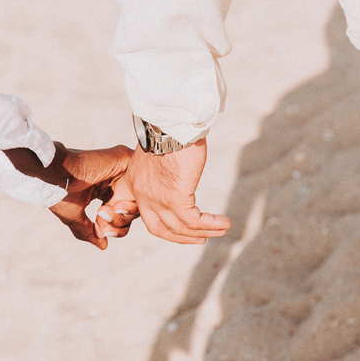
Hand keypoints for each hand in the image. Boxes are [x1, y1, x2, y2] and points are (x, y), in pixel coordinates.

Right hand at [5, 142, 135, 249]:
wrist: (53, 174)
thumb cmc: (58, 194)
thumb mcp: (74, 216)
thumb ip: (89, 231)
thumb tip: (104, 246)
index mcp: (102, 187)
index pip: (120, 210)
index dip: (116, 225)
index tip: (102, 230)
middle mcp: (113, 177)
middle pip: (133, 205)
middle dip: (123, 220)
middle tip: (104, 220)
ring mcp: (119, 168)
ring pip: (139, 195)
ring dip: (126, 211)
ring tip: (105, 211)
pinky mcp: (123, 158)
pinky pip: (139, 182)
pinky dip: (130, 198)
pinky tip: (114, 203)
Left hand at [96, 139, 229, 244]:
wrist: (172, 122)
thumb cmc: (168, 130)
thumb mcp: (159, 152)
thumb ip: (162, 168)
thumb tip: (177, 172)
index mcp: (135, 183)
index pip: (144, 214)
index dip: (162, 226)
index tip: (180, 229)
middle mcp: (142, 193)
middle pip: (159, 228)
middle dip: (180, 237)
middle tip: (199, 238)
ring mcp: (157, 198)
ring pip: (179, 227)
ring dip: (202, 232)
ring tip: (220, 230)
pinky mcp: (174, 197)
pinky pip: (193, 220)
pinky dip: (210, 224)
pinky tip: (224, 222)